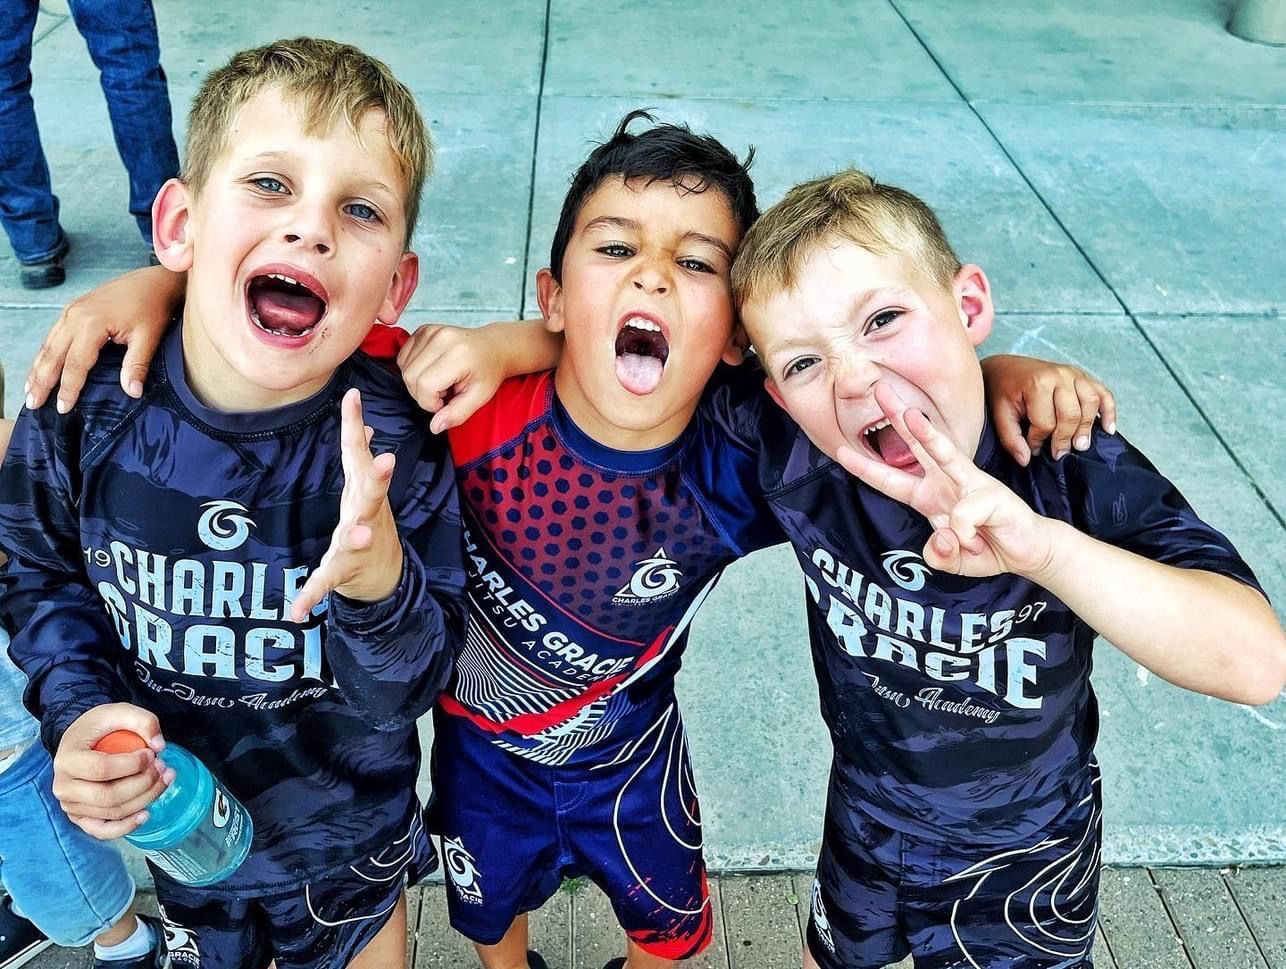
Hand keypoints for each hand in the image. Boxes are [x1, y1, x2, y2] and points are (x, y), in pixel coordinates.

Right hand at [25, 265, 181, 412]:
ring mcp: (71, 311)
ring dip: (38, 369)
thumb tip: (132, 392)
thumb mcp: (149, 337)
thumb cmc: (152, 307)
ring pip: (48, 345)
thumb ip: (137, 365)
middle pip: (52, 355)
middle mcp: (75, 315)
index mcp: (91, 323)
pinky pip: (54, 336)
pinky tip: (41, 368)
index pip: (75, 363)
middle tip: (33, 405)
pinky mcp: (73, 310)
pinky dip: (45, 354)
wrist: (153, 281)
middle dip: (41, 381)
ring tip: (31, 391)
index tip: (63, 408)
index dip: (68, 388)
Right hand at [53, 703, 174, 838]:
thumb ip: (143, 721)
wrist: (81, 740)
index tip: (151, 754)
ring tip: (164, 779)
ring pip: (112, 812)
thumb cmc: (100, 726)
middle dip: (144, 784)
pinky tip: (146, 814)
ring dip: (145, 798)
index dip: (132, 765)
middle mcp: (63, 786)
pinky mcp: (81, 817)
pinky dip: (126, 827)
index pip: (101, 770)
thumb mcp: (119, 711)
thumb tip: (159, 747)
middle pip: (109, 796)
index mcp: (67, 759)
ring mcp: (70, 805)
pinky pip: (102, 830)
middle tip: (162, 767)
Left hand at [291, 388, 402, 620]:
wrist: (385, 577)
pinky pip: (326, 583)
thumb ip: (362, 460)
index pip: (359, 453)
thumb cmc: (371, 527)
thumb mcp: (366, 492)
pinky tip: (296, 610)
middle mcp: (364, 514)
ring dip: (356, 534)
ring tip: (359, 533)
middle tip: (388, 460)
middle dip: (378, 476)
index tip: (352, 396)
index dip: (355, 425)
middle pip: (371, 492)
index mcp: (363, 492)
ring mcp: (357, 544)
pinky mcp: (344, 572)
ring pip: (356, 537)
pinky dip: (311, 596)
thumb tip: (365, 428)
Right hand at [396, 323, 508, 433]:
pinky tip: (431, 370)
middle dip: (422, 393)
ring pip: (404, 367)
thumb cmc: (488, 372)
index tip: (444, 401)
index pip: (425, 385)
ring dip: (417, 381)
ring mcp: (430, 331)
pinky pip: (403, 356)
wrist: (494, 347)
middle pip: (410, 377)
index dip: (430, 402)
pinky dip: (412, 368)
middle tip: (443, 392)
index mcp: (458, 355)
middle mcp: (442, 339)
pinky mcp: (422, 330)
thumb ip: (456, 414)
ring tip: (440, 380)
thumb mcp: (478, 398)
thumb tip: (434, 427)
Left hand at [835, 383, 1054, 579]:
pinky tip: (975, 543)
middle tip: (880, 389)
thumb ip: (937, 555)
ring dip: (926, 433)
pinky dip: (963, 534)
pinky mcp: (992, 494)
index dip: (865, 466)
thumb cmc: (987, 547)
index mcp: (930, 495)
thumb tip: (941, 539)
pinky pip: (965, 513)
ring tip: (910, 416)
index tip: (839, 450)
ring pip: (945, 453)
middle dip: (898, 416)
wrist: (1029, 552)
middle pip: (917, 444)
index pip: (891, 478)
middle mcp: (947, 481)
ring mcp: (971, 483)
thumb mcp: (950, 560)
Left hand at [980, 354, 1116, 465]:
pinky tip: (1108, 429)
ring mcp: (1074, 373)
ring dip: (1087, 427)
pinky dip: (1109, 412)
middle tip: (1059, 454)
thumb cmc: (1003, 391)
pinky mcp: (1084, 376)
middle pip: (1071, 414)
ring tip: (1080, 446)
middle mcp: (1059, 375)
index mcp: (1036, 383)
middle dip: (1065, 438)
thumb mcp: (1000, 414)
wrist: (1007, 367)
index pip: (1045, 422)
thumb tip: (1026, 460)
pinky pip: (1103, 394)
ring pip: (1091, 403)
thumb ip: (1010, 438)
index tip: (1033, 448)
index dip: (1039, 440)